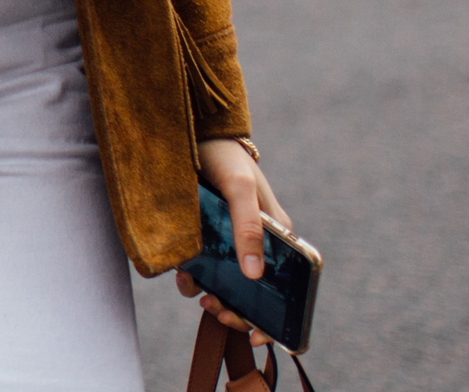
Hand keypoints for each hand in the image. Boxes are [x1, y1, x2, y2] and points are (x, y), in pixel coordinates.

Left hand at [175, 138, 291, 344]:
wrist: (188, 134)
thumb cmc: (225, 158)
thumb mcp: (241, 189)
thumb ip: (248, 227)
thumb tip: (254, 275)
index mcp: (275, 234)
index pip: (284, 283)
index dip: (274, 313)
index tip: (260, 333)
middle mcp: (251, 242)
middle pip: (250, 292)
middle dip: (237, 311)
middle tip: (219, 311)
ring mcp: (223, 242)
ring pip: (222, 285)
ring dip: (213, 298)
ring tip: (202, 297)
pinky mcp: (198, 239)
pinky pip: (198, 270)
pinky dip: (192, 280)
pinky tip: (185, 276)